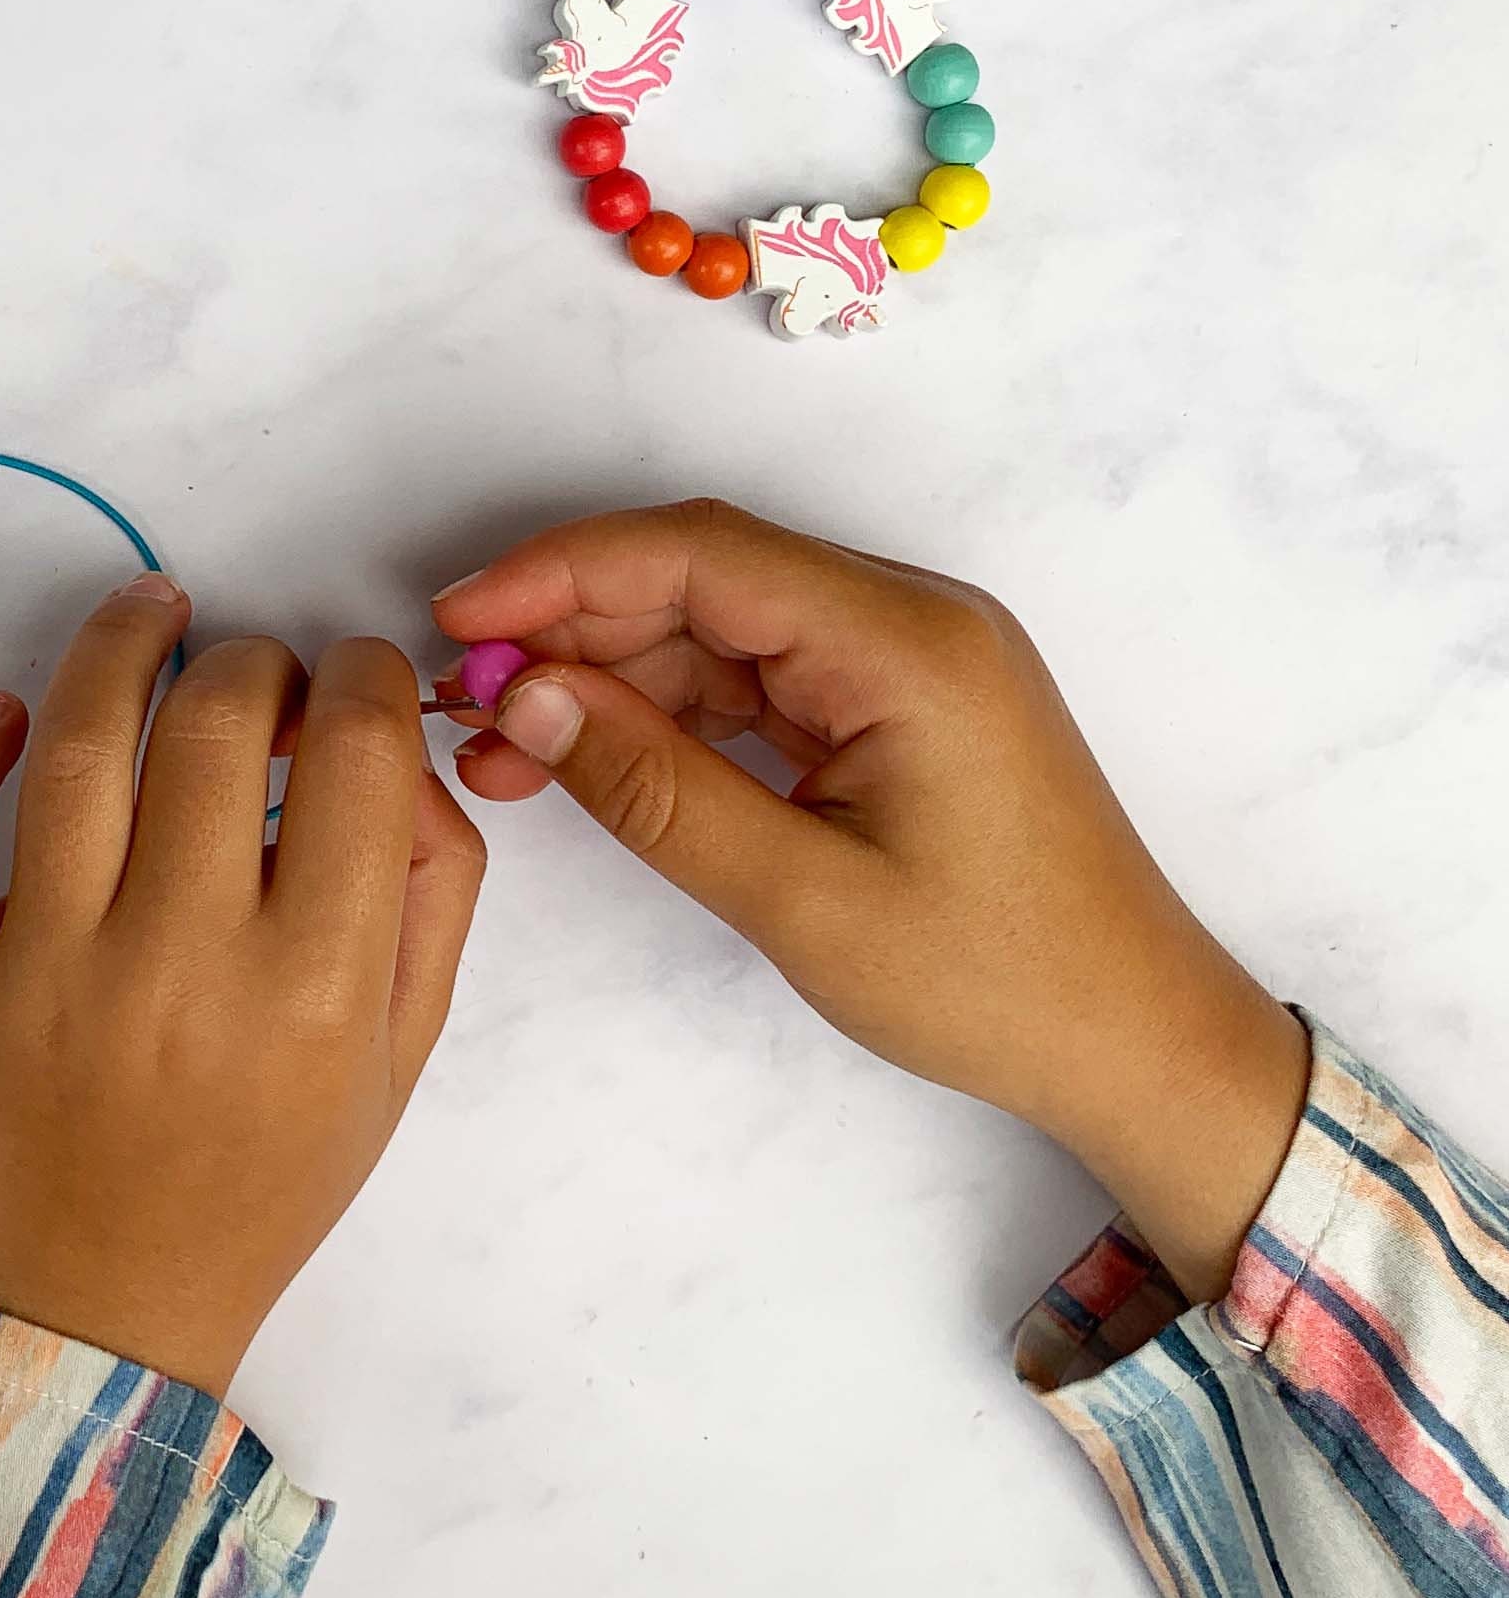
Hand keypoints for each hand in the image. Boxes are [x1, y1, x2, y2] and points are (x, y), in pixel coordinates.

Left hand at [0, 572, 484, 1396]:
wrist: (94, 1307)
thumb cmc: (267, 1183)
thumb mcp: (398, 1059)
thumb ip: (430, 897)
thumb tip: (404, 755)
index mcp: (315, 988)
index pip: (357, 751)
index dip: (368, 677)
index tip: (356, 684)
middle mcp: (181, 962)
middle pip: (219, 721)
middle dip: (258, 661)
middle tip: (262, 681)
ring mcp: (48, 970)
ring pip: (82, 745)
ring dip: (123, 644)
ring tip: (155, 611)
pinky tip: (10, 712)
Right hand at [433, 500, 1305, 1300]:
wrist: (1138, 1043)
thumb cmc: (993, 983)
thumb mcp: (802, 897)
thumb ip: (656, 789)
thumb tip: (526, 699)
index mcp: (906, 642)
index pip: (704, 554)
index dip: (564, 570)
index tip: (458, 618)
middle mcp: (907, 623)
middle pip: (705, 580)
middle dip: (573, 627)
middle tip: (462, 697)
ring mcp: (903, 664)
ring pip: (720, 633)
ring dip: (609, 678)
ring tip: (501, 748)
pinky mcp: (892, 711)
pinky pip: (757, 684)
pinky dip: (668, 717)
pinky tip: (586, 757)